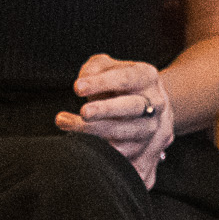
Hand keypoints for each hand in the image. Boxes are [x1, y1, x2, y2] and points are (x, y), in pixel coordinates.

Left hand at [56, 54, 174, 185]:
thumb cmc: (116, 82)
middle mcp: (154, 103)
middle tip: (83, 112)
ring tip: (64, 122)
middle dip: (106, 110)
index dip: (102, 83)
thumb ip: (95, 68)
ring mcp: (149, 127)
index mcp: (146, 77)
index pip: (125, 79)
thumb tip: (84, 81)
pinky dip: (97, 148)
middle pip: (132, 107)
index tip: (77, 88)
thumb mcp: (107, 67)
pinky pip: (119, 152)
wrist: (140, 105)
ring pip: (124, 132)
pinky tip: (78, 141)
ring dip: (93, 130)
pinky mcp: (139, 148)